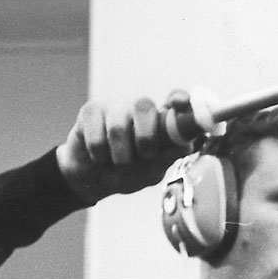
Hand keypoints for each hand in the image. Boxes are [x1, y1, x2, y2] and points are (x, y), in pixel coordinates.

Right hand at [54, 89, 204, 204]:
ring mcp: (115, 107)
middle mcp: (140, 109)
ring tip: (119, 162)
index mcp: (162, 121)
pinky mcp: (91, 111)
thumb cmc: (129, 173)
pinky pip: (96, 136)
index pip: (174, 100)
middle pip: (144, 106)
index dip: (178, 98)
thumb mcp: (153, 170)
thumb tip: (186, 144)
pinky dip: (99, 154)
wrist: (94, 180)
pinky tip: (99, 156)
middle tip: (144, 156)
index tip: (181, 102)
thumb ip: (168, 156)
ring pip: (118, 126)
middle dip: (145, 138)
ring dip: (121, 155)